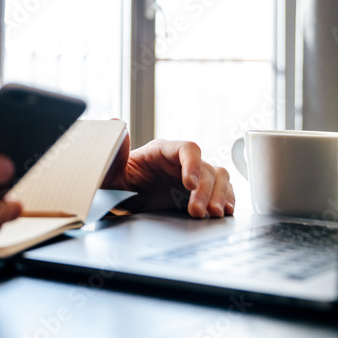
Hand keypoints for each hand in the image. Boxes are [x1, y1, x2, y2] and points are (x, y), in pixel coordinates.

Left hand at [101, 133, 233, 217]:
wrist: (123, 199)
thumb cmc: (117, 182)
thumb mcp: (111, 172)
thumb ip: (114, 152)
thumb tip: (116, 123)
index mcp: (162, 150)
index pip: (188, 148)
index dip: (193, 165)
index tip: (189, 186)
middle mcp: (182, 161)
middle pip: (207, 167)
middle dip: (206, 191)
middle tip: (197, 212)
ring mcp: (193, 175)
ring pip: (219, 177)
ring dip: (220, 195)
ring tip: (213, 215)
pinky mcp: (200, 192)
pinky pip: (222, 190)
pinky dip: (226, 199)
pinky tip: (223, 212)